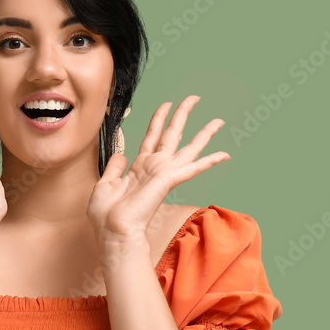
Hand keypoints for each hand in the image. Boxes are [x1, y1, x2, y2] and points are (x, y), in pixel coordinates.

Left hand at [86, 95, 228, 239]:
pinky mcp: (168, 180)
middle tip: (194, 98)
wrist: (113, 231)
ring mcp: (163, 174)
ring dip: (203, 134)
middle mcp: (154, 168)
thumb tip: (120, 151)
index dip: (158, 119)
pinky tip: (225, 153)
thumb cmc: (106, 216)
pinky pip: (193, 167)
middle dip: (183, 114)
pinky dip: (209, 160)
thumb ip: (114, 167)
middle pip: (172, 134)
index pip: (152, 137)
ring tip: (219, 121)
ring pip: (188, 148)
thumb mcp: (105, 185)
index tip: (166, 103)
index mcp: (139, 167)